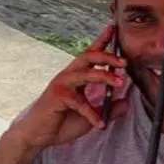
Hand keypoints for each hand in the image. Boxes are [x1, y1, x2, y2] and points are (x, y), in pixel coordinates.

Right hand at [7, 24, 128, 150]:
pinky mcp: (57, 96)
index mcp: (76, 76)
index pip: (90, 55)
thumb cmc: (61, 122)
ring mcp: (61, 84)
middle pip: (88, 56)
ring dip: (104, 75)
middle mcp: (68, 76)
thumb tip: (126, 103)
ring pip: (85, 73)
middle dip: (107, 55)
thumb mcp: (92, 116)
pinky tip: (99, 123)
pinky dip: (92, 113)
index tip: (112, 28)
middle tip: (124, 61)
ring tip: (119, 82)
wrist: (37, 136)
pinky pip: (79, 102)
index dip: (101, 40)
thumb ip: (108, 109)